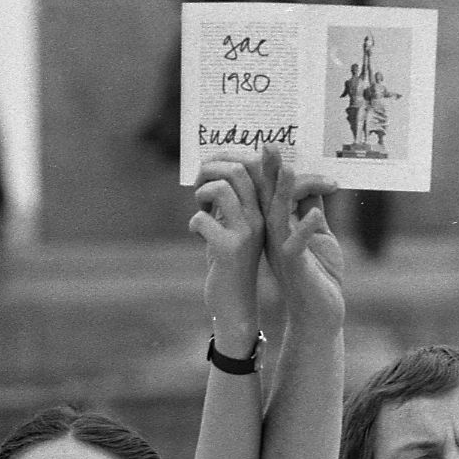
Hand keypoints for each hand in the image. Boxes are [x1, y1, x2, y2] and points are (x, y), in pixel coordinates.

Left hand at [189, 160, 264, 335]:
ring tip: (201, 209)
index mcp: (264, 210)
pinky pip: (201, 219)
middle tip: (198, 186)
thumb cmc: (229, 263)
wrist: (235, 305)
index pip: (254, 166)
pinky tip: (198, 235)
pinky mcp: (229, 250)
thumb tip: (211, 169)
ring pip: (221, 188)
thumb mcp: (233, 227)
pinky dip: (194, 223)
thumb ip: (229, 201)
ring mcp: (247, 234)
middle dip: (209, 169)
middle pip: (237, 169)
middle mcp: (261, 219)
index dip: (228, 153)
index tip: (209, 163)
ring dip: (202, 194)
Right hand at [257, 146, 344, 329]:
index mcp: (280, 228)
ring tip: (289, 169)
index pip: (273, 193)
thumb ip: (311, 211)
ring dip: (284, 194)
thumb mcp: (317, 237)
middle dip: (270, 172)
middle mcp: (276, 237)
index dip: (273, 169)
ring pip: (279, 218)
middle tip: (270, 144)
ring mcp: (283, 252)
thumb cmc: (319, 276)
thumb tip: (312, 185)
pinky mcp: (295, 268)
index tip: (272, 143)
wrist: (318, 315)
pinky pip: (297, 247)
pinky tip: (318, 214)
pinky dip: (306, 230)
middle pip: (269, 199)